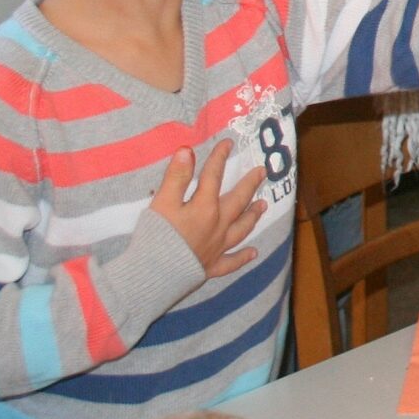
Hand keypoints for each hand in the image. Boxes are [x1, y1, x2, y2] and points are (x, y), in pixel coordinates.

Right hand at [150, 143, 266, 278]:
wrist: (154, 275)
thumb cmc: (156, 237)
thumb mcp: (162, 203)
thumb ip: (176, 177)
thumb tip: (187, 150)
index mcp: (205, 207)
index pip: (213, 176)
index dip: (219, 158)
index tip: (228, 143)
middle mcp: (217, 225)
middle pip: (237, 201)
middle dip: (249, 184)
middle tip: (262, 172)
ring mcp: (217, 247)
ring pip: (241, 229)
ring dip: (252, 216)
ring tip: (263, 205)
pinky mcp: (212, 267)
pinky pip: (232, 262)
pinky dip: (243, 257)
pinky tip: (253, 253)